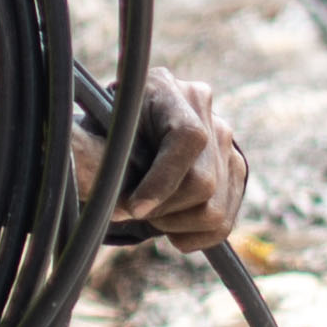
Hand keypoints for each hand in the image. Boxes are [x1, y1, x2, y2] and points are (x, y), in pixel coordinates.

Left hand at [81, 70, 247, 253]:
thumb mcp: (94, 130)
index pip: (188, 138)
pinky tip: (169, 226)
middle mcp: (207, 113)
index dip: (163, 180)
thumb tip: (98, 182)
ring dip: (176, 224)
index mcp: (168, 90)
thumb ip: (92, 148)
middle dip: (163, 210)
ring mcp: (226, 143)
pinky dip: (193, 236)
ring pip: (213, 210)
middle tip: (134, 212)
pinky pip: (222, 224)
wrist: (131, 129)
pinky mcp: (235, 172)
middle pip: (203, 183)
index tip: (133, 207)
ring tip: (151, 214)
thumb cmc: (105, 131)